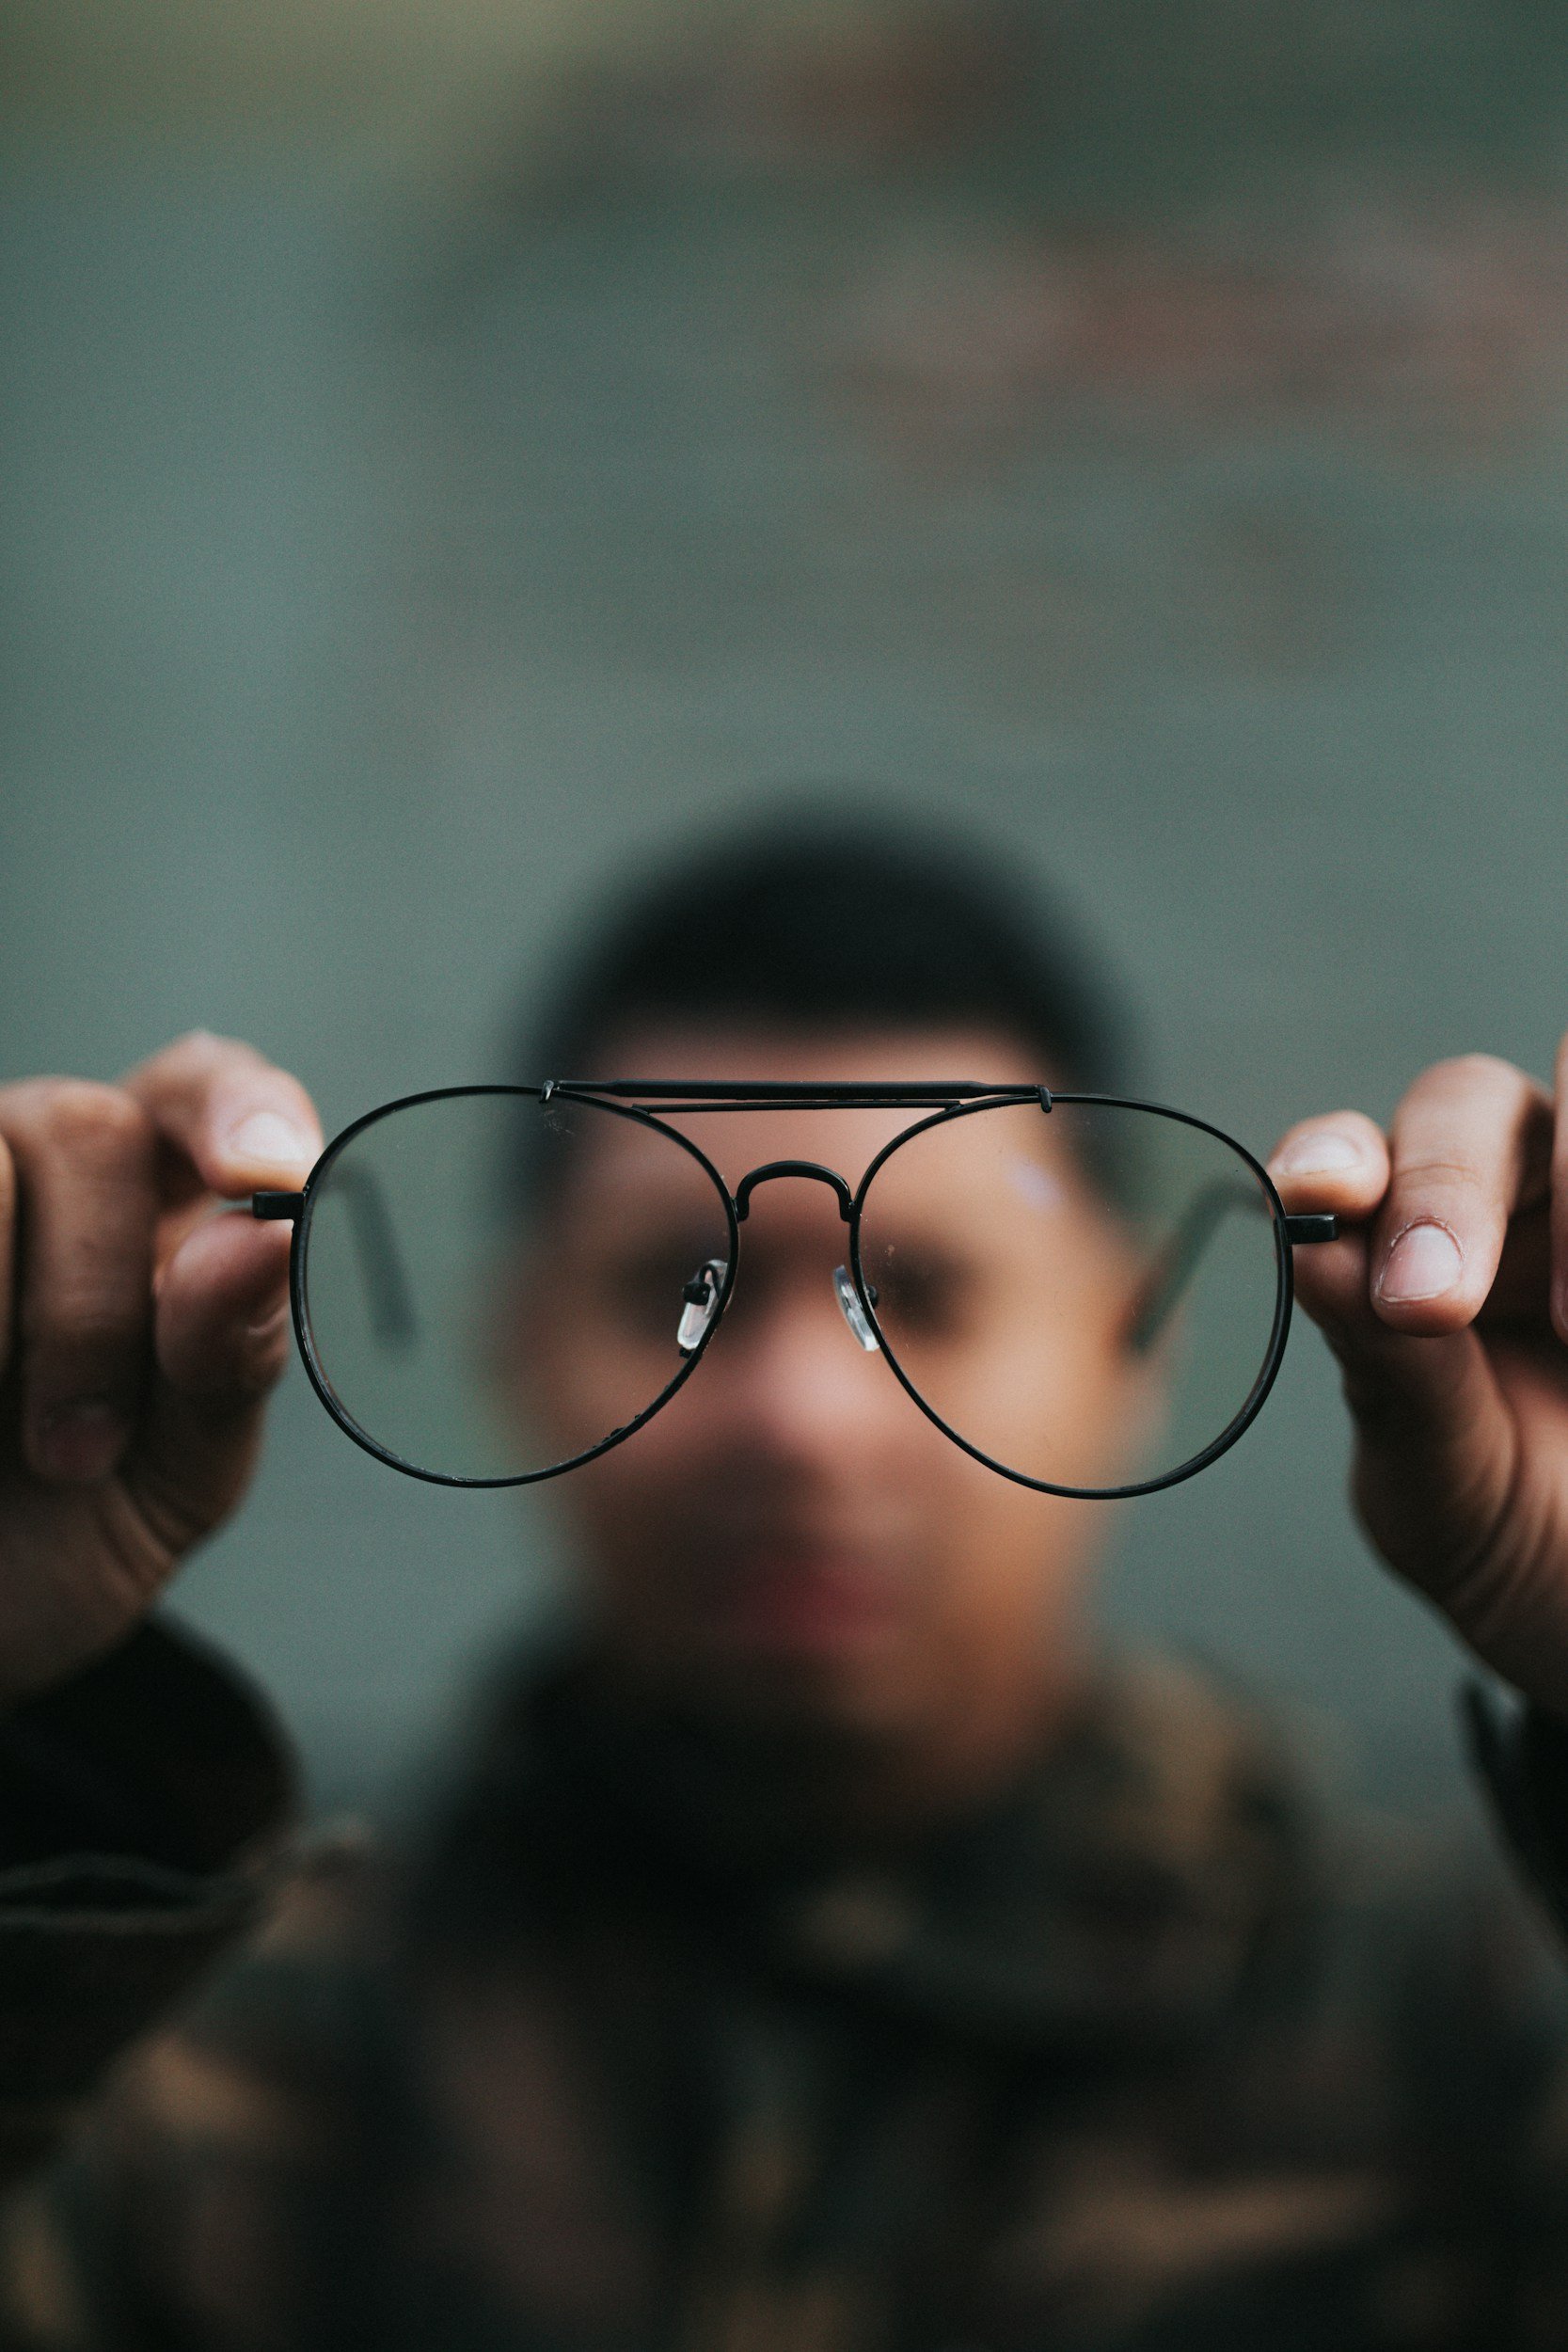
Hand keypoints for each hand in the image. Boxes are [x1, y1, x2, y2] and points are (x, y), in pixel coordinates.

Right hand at [0, 1033, 320, 1706]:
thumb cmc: (64, 1538)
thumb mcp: (177, 1472)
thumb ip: (229, 1356)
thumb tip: (261, 1237)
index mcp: (152, 1207)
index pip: (202, 1088)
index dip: (236, 1107)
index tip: (266, 1177)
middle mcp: (34, 1171)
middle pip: (87, 1127)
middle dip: (95, 1296)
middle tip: (81, 1449)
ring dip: (16, 1322)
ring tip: (17, 1455)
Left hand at [1269, 1046, 1567, 1717]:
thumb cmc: (1511, 1535)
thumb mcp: (1442, 1476)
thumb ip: (1390, 1371)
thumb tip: (1310, 1249)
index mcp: (1402, 1245)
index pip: (1355, 1153)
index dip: (1334, 1153)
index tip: (1322, 1197)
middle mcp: (1506, 1197)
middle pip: (1471, 1100)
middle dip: (1447, 1185)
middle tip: (1433, 1304)